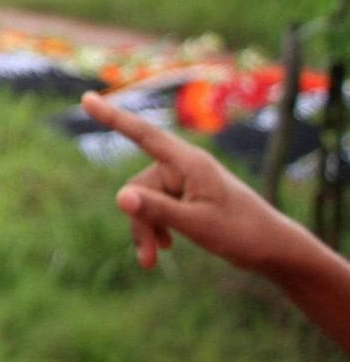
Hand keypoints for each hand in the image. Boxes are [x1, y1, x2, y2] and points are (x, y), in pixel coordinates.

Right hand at [81, 91, 300, 272]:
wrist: (274, 249)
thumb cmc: (241, 232)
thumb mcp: (196, 224)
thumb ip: (157, 210)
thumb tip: (120, 197)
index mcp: (189, 162)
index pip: (143, 134)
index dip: (112, 117)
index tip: (86, 99)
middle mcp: (184, 167)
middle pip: (140, 186)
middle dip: (140, 222)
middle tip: (148, 261)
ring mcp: (185, 181)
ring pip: (146, 200)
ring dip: (147, 230)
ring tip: (152, 262)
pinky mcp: (187, 196)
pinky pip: (158, 206)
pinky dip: (156, 227)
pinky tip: (164, 249)